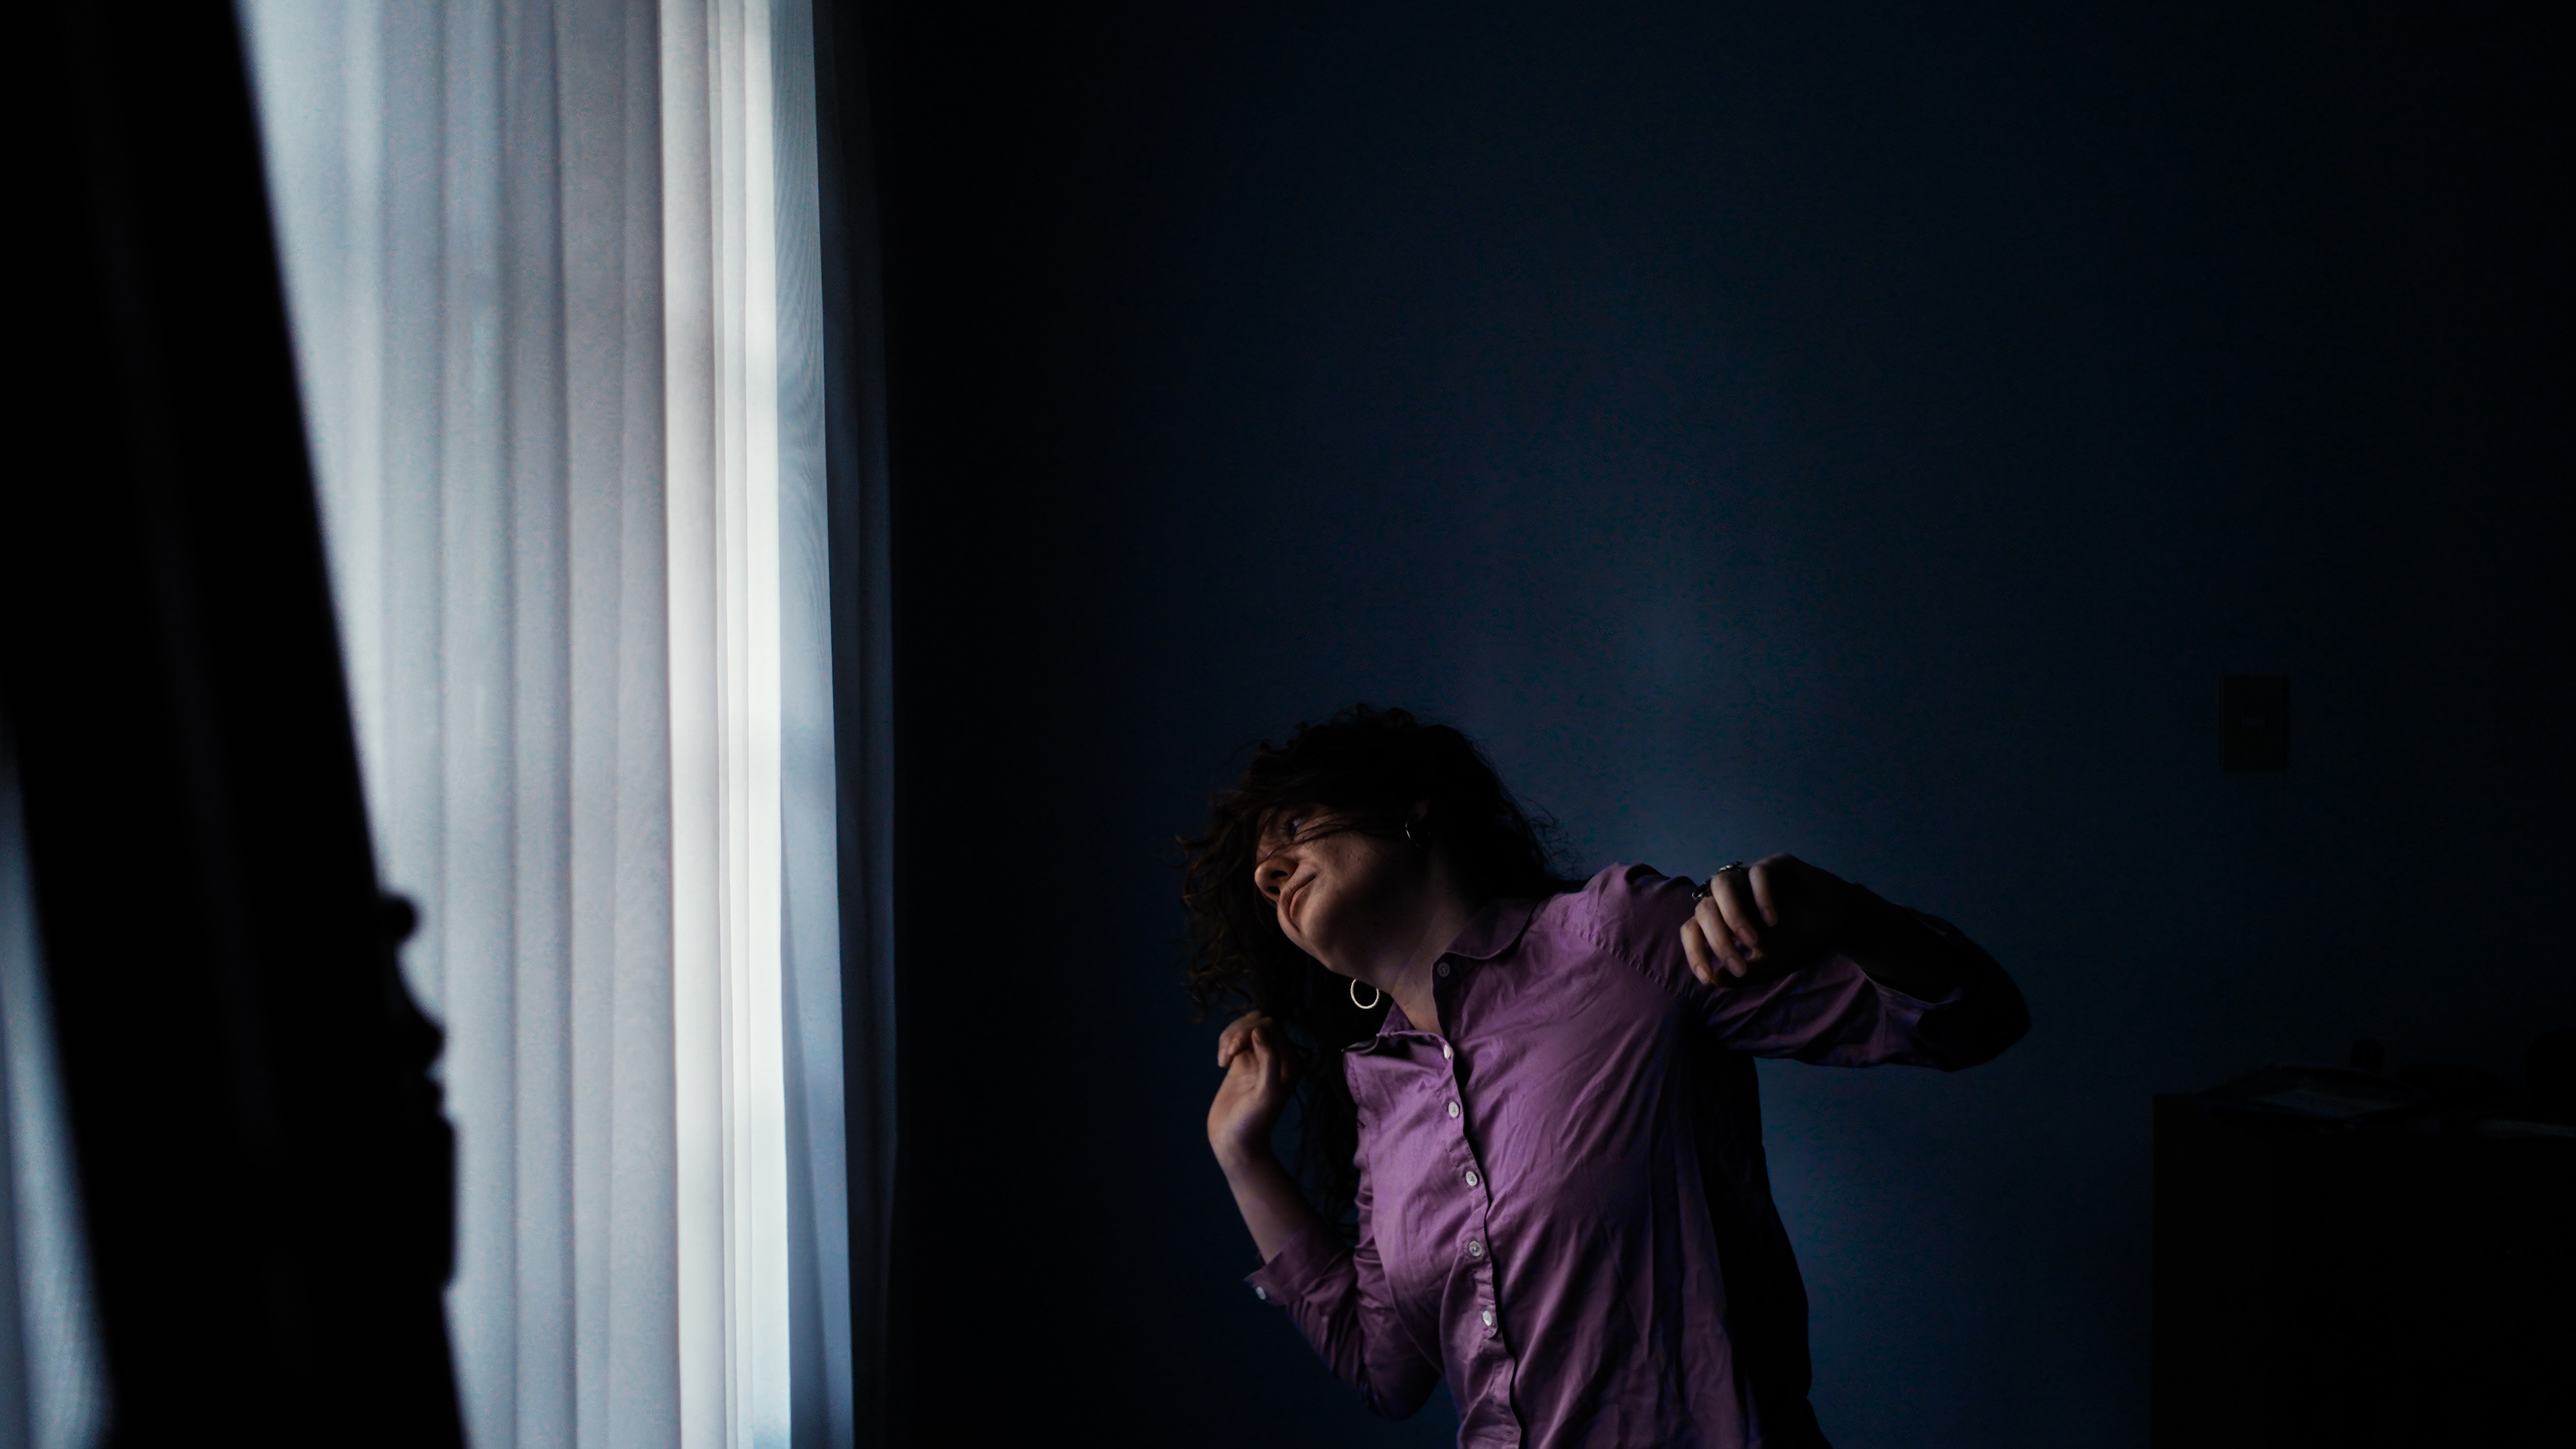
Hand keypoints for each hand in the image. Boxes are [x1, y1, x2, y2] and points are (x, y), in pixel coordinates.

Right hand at [1208, 1011, 1295, 1168]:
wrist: (1235, 1141)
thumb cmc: (1254, 1121)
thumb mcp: (1266, 1093)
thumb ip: (1269, 1060)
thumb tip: (1260, 1030)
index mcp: (1290, 1063)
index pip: (1271, 1027)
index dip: (1250, 1030)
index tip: (1234, 1050)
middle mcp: (1277, 1058)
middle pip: (1258, 1022)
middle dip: (1239, 1031)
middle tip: (1228, 1053)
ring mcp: (1258, 1059)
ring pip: (1245, 1027)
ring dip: (1230, 1037)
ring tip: (1223, 1059)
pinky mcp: (1241, 1063)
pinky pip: (1235, 1039)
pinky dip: (1225, 1043)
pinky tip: (1222, 1062)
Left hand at [1679, 853, 1876, 987]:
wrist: (1836, 926)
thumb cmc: (1798, 943)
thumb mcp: (1769, 966)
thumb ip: (1741, 974)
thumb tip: (1714, 979)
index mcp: (1723, 917)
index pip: (1693, 928)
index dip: (1695, 952)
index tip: (1707, 977)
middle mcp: (1732, 895)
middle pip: (1704, 909)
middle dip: (1718, 941)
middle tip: (1738, 966)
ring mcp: (1751, 878)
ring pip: (1722, 883)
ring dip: (1732, 915)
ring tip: (1752, 941)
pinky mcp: (1776, 865)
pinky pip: (1758, 873)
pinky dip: (1761, 898)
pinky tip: (1773, 921)